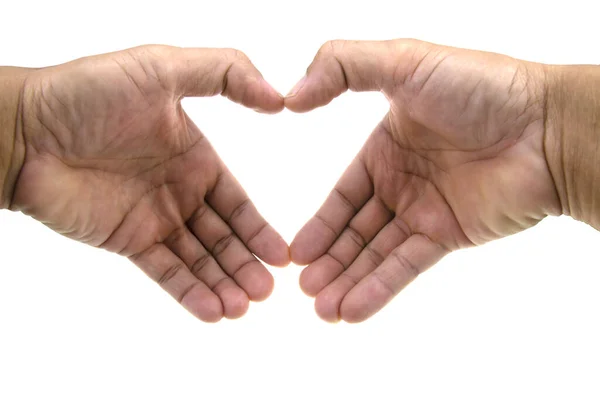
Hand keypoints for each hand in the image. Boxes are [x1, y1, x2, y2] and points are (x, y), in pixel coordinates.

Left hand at [12, 45, 288, 321]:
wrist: (26, 129)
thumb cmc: (89, 93)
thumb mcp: (163, 67)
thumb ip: (225, 73)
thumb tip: (279, 99)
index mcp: (195, 157)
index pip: (236, 201)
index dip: (258, 229)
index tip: (281, 256)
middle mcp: (179, 191)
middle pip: (222, 236)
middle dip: (246, 264)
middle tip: (268, 292)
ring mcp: (153, 218)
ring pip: (197, 259)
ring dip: (223, 284)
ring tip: (245, 308)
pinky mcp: (127, 240)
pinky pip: (165, 271)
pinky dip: (189, 292)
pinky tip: (213, 311)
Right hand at [286, 40, 559, 321]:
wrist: (544, 125)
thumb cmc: (478, 87)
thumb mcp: (402, 60)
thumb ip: (342, 66)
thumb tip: (291, 98)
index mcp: (386, 148)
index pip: (343, 195)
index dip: (319, 225)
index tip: (294, 254)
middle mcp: (403, 183)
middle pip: (356, 231)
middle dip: (329, 261)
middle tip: (302, 290)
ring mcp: (426, 211)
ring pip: (377, 254)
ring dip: (348, 282)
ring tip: (321, 310)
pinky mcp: (450, 234)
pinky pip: (406, 265)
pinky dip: (379, 288)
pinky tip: (352, 311)